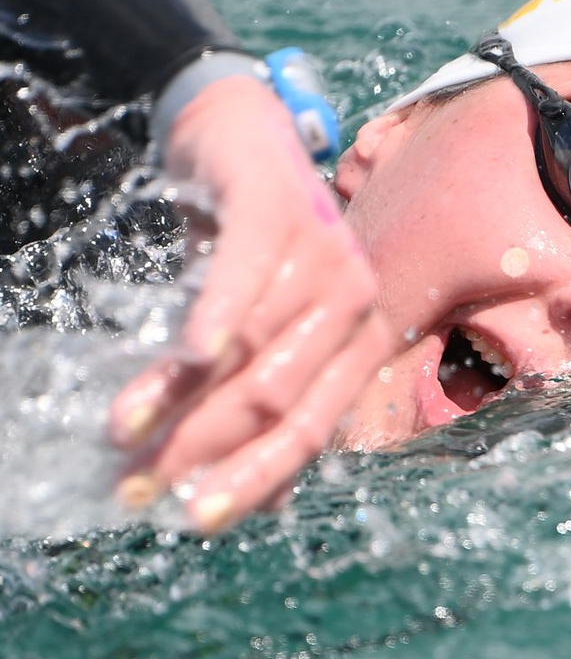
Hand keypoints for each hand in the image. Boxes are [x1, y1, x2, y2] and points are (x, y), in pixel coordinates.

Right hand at [108, 75, 392, 531]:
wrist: (239, 138)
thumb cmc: (253, 252)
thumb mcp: (264, 330)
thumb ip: (270, 403)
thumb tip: (269, 503)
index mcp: (362, 340)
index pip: (310, 430)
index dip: (253, 478)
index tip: (194, 519)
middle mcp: (358, 301)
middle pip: (276, 399)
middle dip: (202, 448)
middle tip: (134, 483)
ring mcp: (327, 252)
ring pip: (249, 351)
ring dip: (181, 398)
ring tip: (121, 433)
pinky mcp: (280, 210)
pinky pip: (244, 277)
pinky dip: (213, 321)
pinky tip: (184, 357)